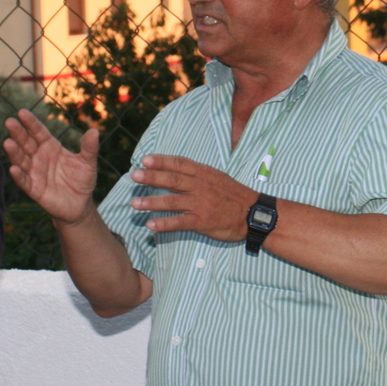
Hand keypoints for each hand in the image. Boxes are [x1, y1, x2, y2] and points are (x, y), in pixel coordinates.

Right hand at [4, 109, 97, 223]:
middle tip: (10, 122)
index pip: (39, 132)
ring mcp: (34, 172)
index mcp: (51, 146)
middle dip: (18, 133)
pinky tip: (13, 169)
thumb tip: (94, 131)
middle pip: (26, 143)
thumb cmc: (82, 179)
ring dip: (14, 152)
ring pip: (21, 160)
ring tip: (8, 142)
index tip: (22, 112)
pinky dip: (18, 175)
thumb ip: (89, 148)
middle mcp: (39, 157)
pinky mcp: (34, 189)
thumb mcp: (88, 162)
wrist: (80, 204)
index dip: (31, 123)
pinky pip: (24, 181)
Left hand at [129, 155, 256, 240]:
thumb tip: (178, 170)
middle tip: (134, 176)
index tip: (145, 160)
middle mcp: (200, 186)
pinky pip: (179, 222)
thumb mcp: (218, 177)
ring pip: (171, 201)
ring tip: (134, 203)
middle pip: (172, 180)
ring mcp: (200, 204)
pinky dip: (164, 223)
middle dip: (151, 177)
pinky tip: (150, 225)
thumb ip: (198, 174)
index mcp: (204, 173)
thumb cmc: (234, 195)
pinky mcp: (202, 221)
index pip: (179, 164)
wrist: (253, 213)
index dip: (161, 161)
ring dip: (151, 202)